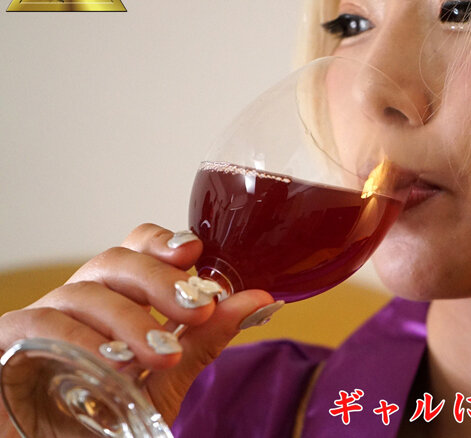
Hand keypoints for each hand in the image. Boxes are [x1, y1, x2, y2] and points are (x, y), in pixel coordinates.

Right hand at [0, 224, 275, 429]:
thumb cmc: (109, 419)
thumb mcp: (166, 380)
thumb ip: (205, 340)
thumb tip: (257, 299)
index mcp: (116, 300)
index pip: (135, 250)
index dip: (162, 242)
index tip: (195, 250)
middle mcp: (80, 302)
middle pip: (114, 262)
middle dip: (159, 279)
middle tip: (197, 308)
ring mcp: (44, 320)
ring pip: (84, 292)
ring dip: (130, 320)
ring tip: (164, 353)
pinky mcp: (10, 342)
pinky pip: (43, 324)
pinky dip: (80, 339)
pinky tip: (110, 363)